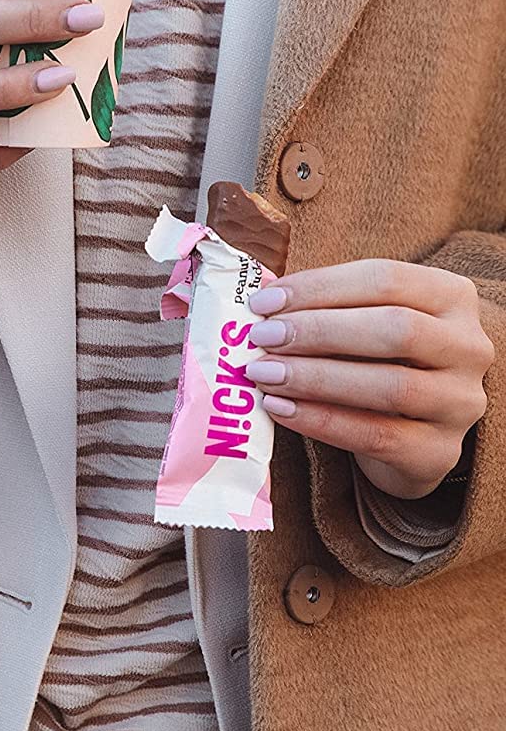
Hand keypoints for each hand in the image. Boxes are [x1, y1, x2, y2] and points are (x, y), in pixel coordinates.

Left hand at [243, 259, 494, 499]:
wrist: (410, 436)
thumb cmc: (378, 363)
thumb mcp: (362, 324)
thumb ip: (325, 307)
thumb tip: (262, 298)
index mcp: (451, 297)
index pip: (385, 279)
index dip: (320, 287)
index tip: (264, 302)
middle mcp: (468, 347)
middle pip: (393, 328)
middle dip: (318, 331)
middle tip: (262, 337)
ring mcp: (460, 402)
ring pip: (389, 385)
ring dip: (316, 378)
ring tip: (264, 374)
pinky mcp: (439, 452)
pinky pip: (377, 436)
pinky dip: (322, 421)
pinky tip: (280, 409)